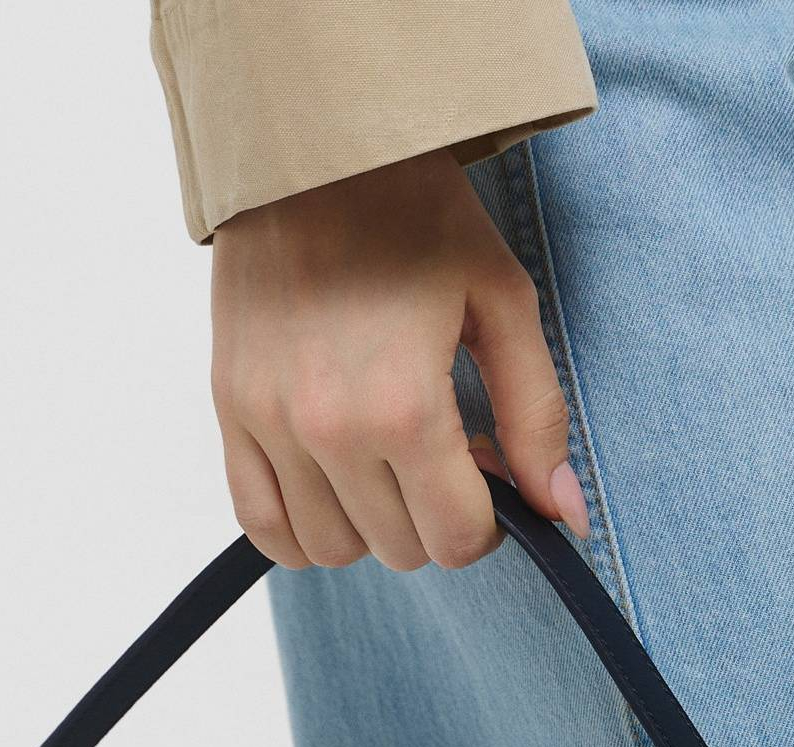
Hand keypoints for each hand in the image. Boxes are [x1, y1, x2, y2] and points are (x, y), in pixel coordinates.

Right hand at [210, 148, 588, 572]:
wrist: (310, 149)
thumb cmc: (414, 215)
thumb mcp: (501, 300)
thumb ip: (537, 416)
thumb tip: (561, 514)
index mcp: (403, 407)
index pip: (454, 538)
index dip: (486, 524)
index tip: (487, 478)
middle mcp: (329, 431)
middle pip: (398, 549)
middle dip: (434, 519)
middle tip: (443, 457)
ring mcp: (270, 426)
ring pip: (331, 549)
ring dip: (371, 528)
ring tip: (386, 466)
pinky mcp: (231, 412)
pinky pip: (262, 525)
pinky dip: (301, 532)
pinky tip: (332, 495)